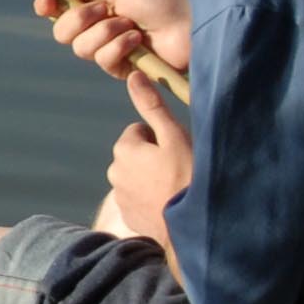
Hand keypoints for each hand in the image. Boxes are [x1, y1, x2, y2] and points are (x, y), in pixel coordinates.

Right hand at [37, 0, 190, 81]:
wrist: (190, 23)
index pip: (60, 10)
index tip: (46, 0)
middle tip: (104, 9)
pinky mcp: (123, 68)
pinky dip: (119, 47)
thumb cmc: (161, 0)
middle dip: (79, 19)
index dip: (48, 6)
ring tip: (132, 26)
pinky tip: (138, 42)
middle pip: (63, 32)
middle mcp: (99, 28)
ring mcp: (110, 49)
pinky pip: (103, 60)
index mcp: (97, 5)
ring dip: (105, 33)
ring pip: (81, 48)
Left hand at [106, 72, 195, 254]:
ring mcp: (120, 197)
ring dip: (153, 178)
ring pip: (139, 176)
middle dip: (155, 158)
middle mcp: (114, 172)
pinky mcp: (128, 216)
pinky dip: (152, 199)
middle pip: (137, 154)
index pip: (140, 131)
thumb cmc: (186, 177)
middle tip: (178, 170)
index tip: (177, 151)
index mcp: (123, 149)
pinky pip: (140, 198)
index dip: (161, 138)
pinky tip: (168, 204)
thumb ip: (152, 106)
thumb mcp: (174, 136)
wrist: (190, 227)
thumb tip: (134, 75)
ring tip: (174, 188)